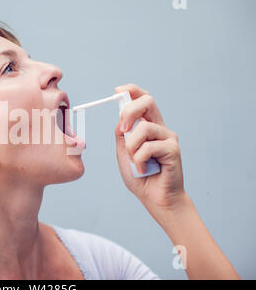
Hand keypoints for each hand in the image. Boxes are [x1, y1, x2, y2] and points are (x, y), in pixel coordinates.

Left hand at [114, 84, 185, 216]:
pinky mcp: (173, 149)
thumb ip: (122, 137)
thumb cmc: (141, 177)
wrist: (156, 199)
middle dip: (130, 111)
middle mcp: (159, 128)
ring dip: (131, 147)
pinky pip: (148, 147)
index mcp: (147, 126)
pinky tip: (142, 170)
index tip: (117, 90)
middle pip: (148, 101)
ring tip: (133, 162)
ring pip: (144, 128)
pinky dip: (138, 160)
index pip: (142, 100)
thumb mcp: (124, 154)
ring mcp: (168, 137)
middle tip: (123, 130)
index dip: (132, 90)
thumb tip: (120, 120)